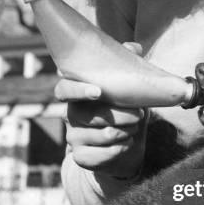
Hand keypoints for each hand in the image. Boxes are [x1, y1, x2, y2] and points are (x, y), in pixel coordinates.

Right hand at [55, 42, 147, 179]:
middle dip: (116, 115)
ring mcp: (73, 137)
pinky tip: (125, 146)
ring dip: (120, 133)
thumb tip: (133, 47)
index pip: (64, 89)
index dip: (78, 90)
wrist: (130, 144)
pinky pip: (93, 157)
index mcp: (78, 94)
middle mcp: (70, 114)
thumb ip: (128, 67)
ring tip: (134, 129)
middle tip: (138, 116)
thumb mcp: (129, 89)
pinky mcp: (80, 157)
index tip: (98, 92)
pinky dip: (114, 152)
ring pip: (92, 136)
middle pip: (84, 115)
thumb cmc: (127, 110)